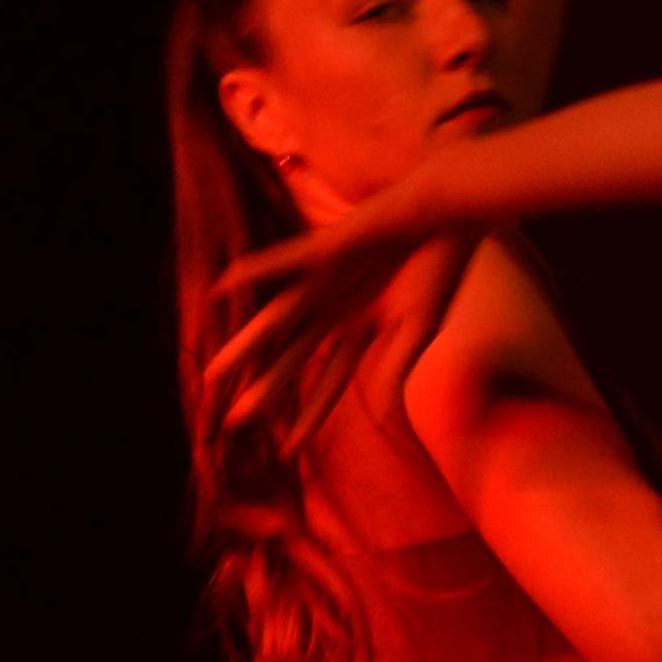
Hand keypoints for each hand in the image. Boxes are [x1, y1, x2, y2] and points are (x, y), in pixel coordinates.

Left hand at [207, 186, 479, 440]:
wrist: (448, 212)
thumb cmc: (440, 265)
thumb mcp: (419, 327)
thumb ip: (398, 367)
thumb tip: (385, 414)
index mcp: (363, 328)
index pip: (331, 380)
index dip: (312, 415)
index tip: (289, 449)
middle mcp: (337, 307)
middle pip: (294, 356)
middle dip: (266, 389)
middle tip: (233, 422)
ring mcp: (327, 279)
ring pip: (278, 320)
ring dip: (247, 346)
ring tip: (213, 374)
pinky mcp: (325, 249)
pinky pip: (282, 263)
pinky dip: (255, 271)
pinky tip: (222, 283)